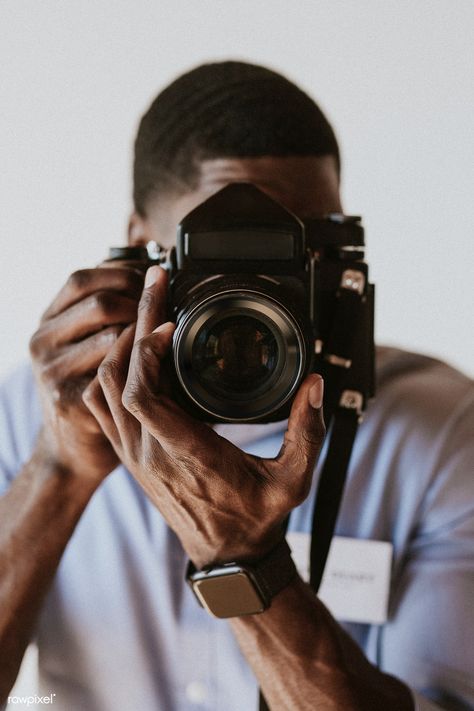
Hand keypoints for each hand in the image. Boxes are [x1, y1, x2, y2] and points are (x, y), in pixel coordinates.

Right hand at [30, 266, 143, 481]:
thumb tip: (145, 271)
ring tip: (164, 338)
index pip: (81, 280)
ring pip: (112, 338)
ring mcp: (52, 371)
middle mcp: (43, 341)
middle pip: (100, 304)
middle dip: (141, 305)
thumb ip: (104, 311)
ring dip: (146, 336)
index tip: (150, 280)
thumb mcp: (86, 341)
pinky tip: (157, 367)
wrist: (72, 446)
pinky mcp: (69, 399)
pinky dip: (142, 366)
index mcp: (48, 320)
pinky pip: (114, 374)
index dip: (121, 276)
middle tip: (165, 313)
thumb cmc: (90, 384)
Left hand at [83, 266, 325, 566]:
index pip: (141, 397)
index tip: (170, 321)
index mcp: (185, 454)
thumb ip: (308, 431)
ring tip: (147, 313)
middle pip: (118, 378)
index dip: (147, 352)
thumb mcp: (293, 479)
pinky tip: (134, 351)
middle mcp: (148, 452)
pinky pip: (102, 406)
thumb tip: (315, 384)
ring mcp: (133, 454)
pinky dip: (111, 371)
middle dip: (134, 324)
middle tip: (155, 286)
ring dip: (120, 346)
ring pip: (102, 388)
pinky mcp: (129, 454)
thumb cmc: (256, 518)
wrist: (227, 556)